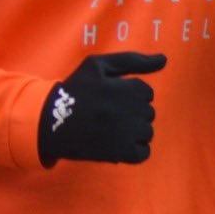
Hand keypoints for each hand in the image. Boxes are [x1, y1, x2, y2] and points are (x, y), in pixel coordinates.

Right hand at [38, 52, 164, 165]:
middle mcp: (128, 111)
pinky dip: (133, 150)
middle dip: (131, 113)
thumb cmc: (76, 89)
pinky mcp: (120, 153)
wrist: (50, 121)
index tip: (109, 98)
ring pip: (147, 132)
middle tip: (106, 113)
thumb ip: (132, 60)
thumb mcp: (98, 65)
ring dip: (132, 131)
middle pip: (149, 113)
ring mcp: (125, 133)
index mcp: (124, 88)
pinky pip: (143, 153)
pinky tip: (115, 143)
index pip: (146, 92)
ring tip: (109, 129)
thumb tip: (164, 59)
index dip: (128, 94)